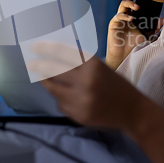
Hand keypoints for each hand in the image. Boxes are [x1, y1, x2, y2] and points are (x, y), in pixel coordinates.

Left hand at [28, 41, 144, 129]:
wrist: (132, 110)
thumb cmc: (116, 85)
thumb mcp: (100, 67)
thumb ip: (80, 63)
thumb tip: (55, 54)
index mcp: (92, 65)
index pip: (62, 53)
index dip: (46, 49)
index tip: (34, 47)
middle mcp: (85, 81)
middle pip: (53, 71)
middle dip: (39, 66)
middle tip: (31, 63)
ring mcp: (80, 100)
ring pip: (53, 89)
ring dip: (47, 82)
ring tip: (43, 78)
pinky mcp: (78, 115)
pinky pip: (61, 104)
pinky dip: (61, 99)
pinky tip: (66, 96)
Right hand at [106, 0, 163, 69]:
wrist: (125, 55)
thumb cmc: (135, 44)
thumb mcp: (148, 35)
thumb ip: (155, 27)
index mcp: (133, 15)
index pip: (134, 1)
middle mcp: (125, 15)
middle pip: (126, 0)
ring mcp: (119, 19)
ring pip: (122, 5)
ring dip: (130, 4)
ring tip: (137, 7)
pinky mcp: (113, 24)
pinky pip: (118, 16)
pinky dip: (124, 16)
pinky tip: (131, 18)